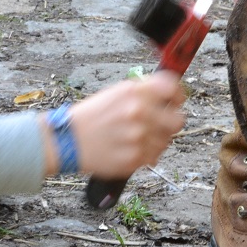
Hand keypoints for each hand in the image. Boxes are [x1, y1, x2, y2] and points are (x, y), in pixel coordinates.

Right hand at [52, 71, 184, 178]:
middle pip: (177, 119)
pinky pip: (154, 156)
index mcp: (134, 92)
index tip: (176, 100)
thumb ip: (143, 92)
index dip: (178, 95)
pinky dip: (146, 153)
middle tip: (163, 123)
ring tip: (137, 137)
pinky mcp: (135, 158)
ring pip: (166, 140)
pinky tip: (131, 147)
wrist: (68, 140)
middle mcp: (139, 112)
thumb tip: (167, 95)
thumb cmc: (91, 116)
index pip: (172, 88)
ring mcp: (138, 137)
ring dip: (157, 139)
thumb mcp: (116, 92)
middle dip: (172, 121)